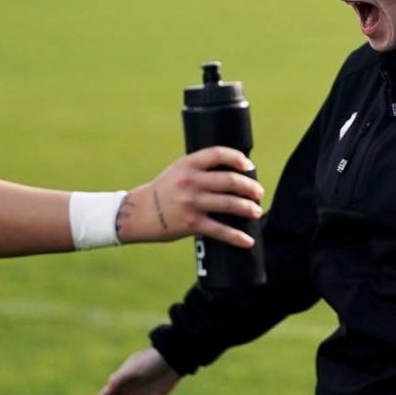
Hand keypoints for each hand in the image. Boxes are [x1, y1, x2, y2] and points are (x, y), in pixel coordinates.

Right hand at [117, 146, 263, 248]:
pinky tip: (248, 241)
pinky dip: (236, 237)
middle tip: (258, 193)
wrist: (137, 214)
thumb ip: (199, 170)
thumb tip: (232, 176)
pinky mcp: (191, 224)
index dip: (237, 158)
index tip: (248, 166)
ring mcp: (191, 203)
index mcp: (187, 165)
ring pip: (228, 204)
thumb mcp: (176, 172)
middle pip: (229, 180)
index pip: (217, 154)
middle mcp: (190, 181)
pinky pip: (219, 230)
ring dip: (248, 208)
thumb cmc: (162, 192)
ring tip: (257, 212)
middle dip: (249, 187)